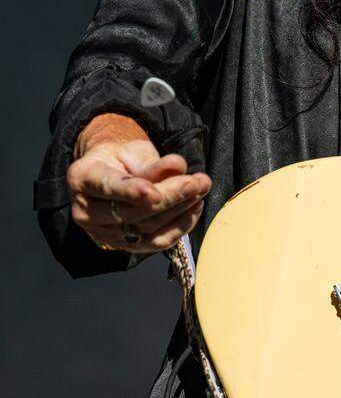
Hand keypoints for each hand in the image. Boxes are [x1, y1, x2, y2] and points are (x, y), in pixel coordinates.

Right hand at [68, 116, 211, 253]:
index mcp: (82, 178)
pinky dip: (180, 226)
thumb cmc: (123, 159)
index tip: (153, 191)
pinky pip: (156, 242)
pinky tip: (195, 207)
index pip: (106, 186)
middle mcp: (85, 211)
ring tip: (201, 188)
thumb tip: (178, 165)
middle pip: (130, 212)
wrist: (114, 174)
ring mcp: (103, 233)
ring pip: (146, 228)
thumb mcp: (135, 152)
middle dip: (169, 197)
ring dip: (180, 209)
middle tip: (197, 182)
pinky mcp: (125, 245)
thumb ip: (154, 163)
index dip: (130, 191)